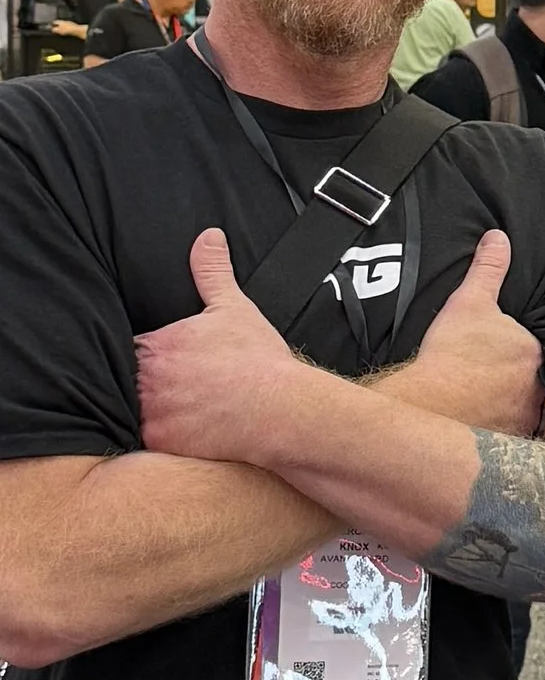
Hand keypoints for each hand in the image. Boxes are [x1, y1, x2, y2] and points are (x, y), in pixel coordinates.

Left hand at [135, 230, 301, 464]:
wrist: (280, 410)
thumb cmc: (259, 362)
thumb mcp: (234, 308)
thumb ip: (211, 272)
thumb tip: (207, 238)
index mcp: (157, 344)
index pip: (132, 347)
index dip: (149, 355)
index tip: (171, 361)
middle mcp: (146, 378)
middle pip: (129, 380)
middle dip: (149, 383)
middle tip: (181, 388)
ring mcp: (151, 412)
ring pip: (136, 410)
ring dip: (153, 409)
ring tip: (183, 410)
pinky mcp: (161, 441)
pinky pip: (149, 439)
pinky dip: (163, 437)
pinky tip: (186, 431)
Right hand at [398, 230, 542, 439]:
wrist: (431, 404)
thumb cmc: (451, 352)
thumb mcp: (469, 302)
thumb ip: (488, 269)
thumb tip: (499, 237)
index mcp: (534, 351)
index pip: (529, 347)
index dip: (509, 349)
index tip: (488, 353)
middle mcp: (538, 388)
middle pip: (528, 378)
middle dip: (511, 378)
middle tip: (482, 377)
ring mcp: (525, 417)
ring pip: (520, 406)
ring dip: (505, 404)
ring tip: (479, 401)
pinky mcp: (509, 442)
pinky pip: (507, 433)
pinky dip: (495, 427)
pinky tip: (477, 423)